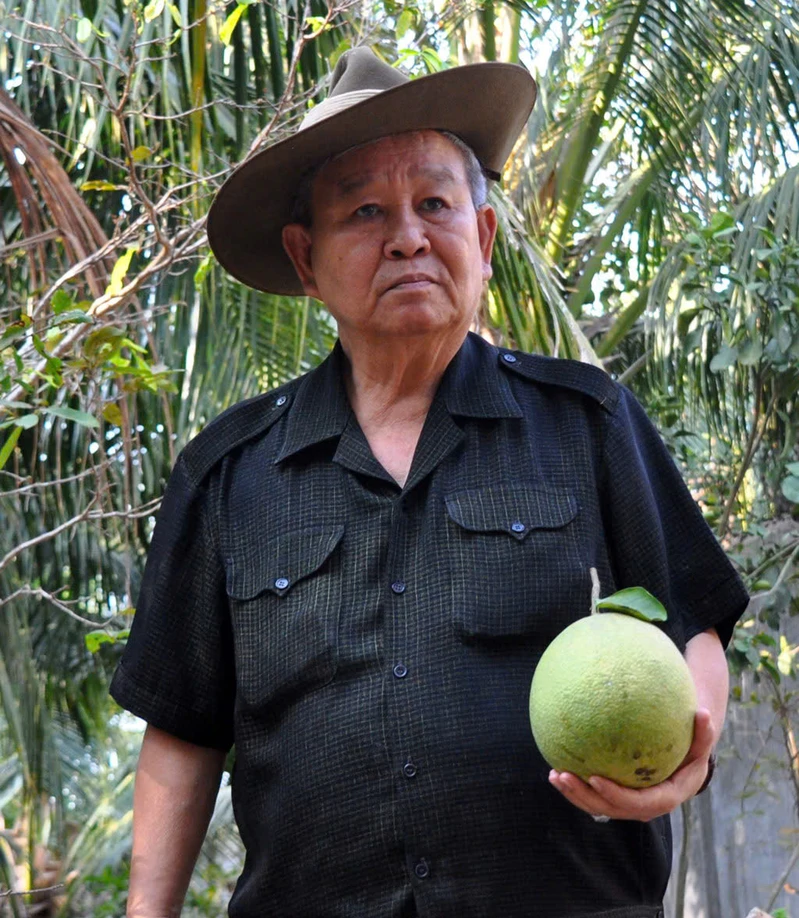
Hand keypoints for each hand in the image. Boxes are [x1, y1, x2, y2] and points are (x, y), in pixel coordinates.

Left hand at [548, 708, 714, 821]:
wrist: (686, 761)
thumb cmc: (692, 747)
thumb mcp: (701, 741)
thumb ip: (703, 732)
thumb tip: (704, 713)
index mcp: (666, 797)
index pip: (637, 802)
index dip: (615, 794)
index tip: (594, 778)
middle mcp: (646, 807)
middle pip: (611, 809)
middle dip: (585, 796)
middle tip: (563, 775)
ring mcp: (630, 806)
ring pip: (599, 807)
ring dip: (574, 794)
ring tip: (554, 775)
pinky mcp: (618, 798)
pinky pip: (595, 797)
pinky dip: (576, 787)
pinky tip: (556, 769)